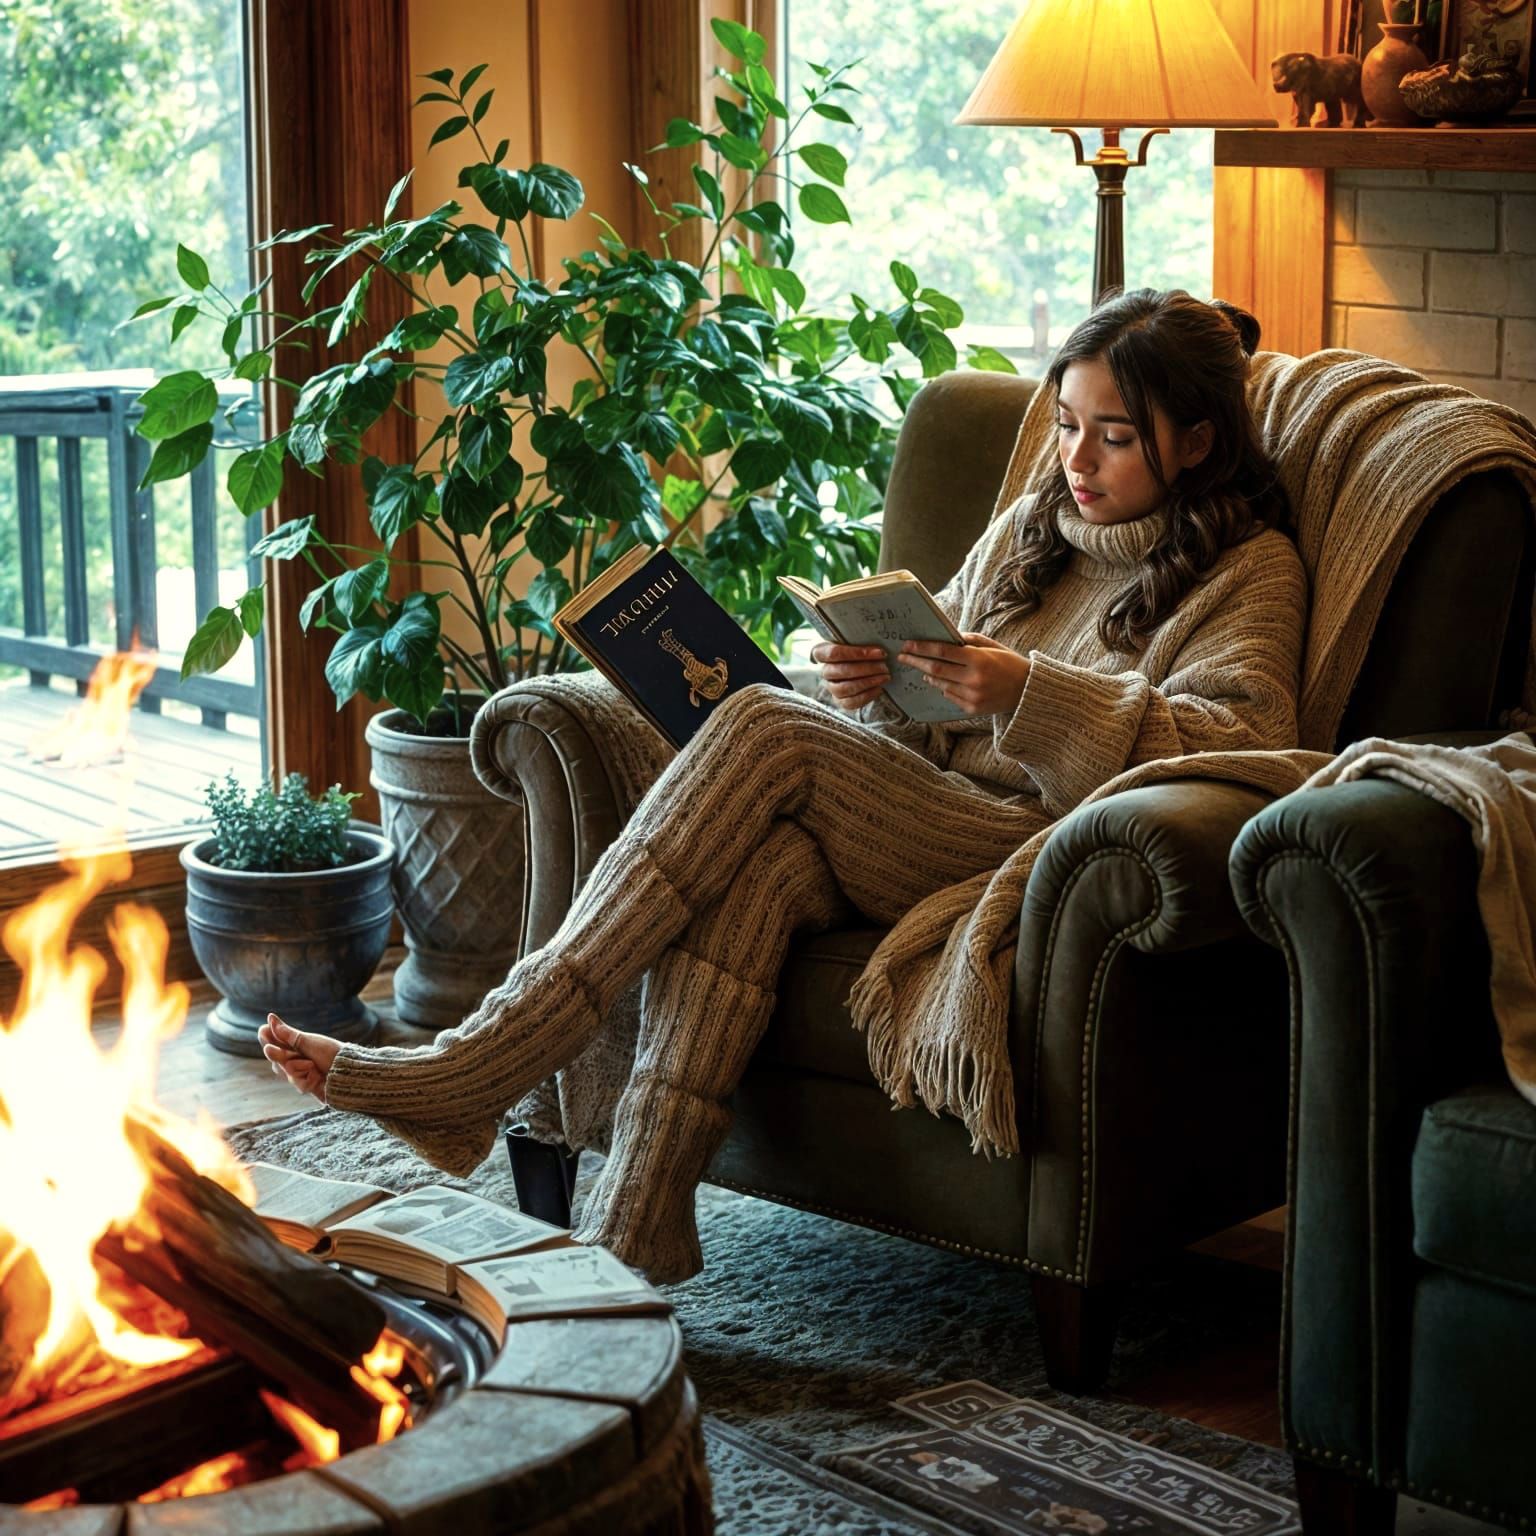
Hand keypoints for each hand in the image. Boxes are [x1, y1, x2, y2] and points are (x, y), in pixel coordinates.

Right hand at [257, 1013, 340, 1102]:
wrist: (349, 1071)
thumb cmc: (331, 1053)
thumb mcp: (308, 1042)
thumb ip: (287, 1035)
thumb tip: (270, 1018)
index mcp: (296, 1047)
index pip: (275, 1043)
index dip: (268, 1039)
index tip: (263, 1030)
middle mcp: (295, 1061)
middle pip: (276, 1059)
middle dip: (277, 1055)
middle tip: (270, 1049)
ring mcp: (300, 1075)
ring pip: (285, 1071)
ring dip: (297, 1067)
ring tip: (312, 1065)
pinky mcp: (306, 1087)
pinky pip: (297, 1082)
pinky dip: (307, 1078)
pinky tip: (316, 1076)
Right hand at [811, 640, 890, 711]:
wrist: (860, 665)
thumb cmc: (859, 651)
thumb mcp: (858, 641)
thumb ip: (864, 642)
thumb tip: (881, 651)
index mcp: (822, 652)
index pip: (833, 653)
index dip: (856, 653)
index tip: (879, 653)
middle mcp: (824, 670)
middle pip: (841, 671)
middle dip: (866, 669)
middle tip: (884, 666)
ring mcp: (831, 687)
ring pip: (845, 688)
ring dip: (867, 682)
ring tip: (884, 677)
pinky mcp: (840, 700)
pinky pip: (850, 702)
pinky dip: (867, 696)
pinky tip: (879, 688)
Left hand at [896, 632, 1030, 716]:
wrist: (1027, 690)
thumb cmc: (1008, 662)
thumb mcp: (991, 646)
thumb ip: (967, 641)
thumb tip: (943, 638)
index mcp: (978, 659)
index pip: (942, 652)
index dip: (922, 648)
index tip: (907, 644)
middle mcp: (974, 679)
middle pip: (935, 669)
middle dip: (916, 661)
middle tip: (902, 656)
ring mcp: (972, 696)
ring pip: (940, 684)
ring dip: (928, 675)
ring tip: (922, 668)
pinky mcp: (972, 709)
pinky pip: (950, 696)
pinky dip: (943, 687)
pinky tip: (942, 681)